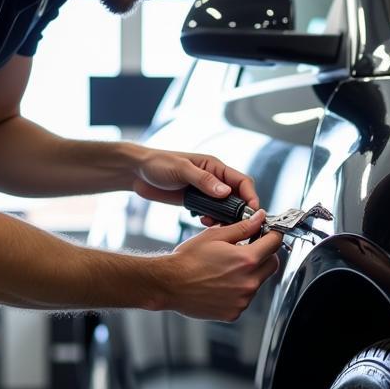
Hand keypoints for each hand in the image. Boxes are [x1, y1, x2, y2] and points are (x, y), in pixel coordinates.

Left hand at [132, 148, 259, 213]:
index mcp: (215, 167)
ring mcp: (205, 192)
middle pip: (238, 197)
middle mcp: (214, 179)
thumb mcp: (182, 170)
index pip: (242, 181)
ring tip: (215, 224)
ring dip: (224, 218)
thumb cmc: (158, 164)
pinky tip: (203, 222)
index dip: (251, 196)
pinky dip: (211, 220)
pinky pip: (211, 213)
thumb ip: (204, 181)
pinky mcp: (195, 202)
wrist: (136, 173)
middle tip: (236, 224)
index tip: (253, 211)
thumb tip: (225, 192)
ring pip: (225, 208)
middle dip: (239, 211)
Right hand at [159, 211, 282, 320]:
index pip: (274, 243)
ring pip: (259, 282)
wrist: (169, 284)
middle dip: (265, 255)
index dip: (273, 235)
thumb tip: (259, 219)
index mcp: (246, 259)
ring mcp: (243, 299)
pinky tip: (222, 284)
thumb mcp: (215, 236)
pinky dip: (238, 290)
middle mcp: (248, 282)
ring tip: (227, 269)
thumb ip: (242, 228)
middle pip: (272, 264)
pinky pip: (245, 298)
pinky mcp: (235, 312)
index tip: (269, 233)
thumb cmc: (187, 260)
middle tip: (249, 249)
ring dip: (250, 274)